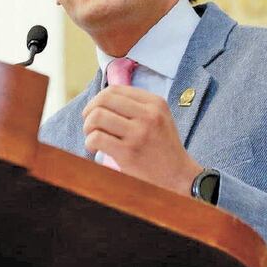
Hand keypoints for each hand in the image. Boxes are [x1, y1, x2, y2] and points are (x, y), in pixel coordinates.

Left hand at [82, 85, 202, 195]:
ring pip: (97, 117)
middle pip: (103, 100)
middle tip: (90, 125)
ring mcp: (138, 133)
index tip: (95, 112)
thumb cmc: (162, 147)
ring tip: (92, 137)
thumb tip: (100, 100)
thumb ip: (135, 106)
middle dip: (89, 111)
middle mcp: (148, 115)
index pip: (115, 89)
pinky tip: (95, 148)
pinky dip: (90, 143)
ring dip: (88, 127)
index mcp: (155, 103)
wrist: (178, 176)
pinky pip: (97, 138)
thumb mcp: (158, 118)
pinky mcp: (128, 152)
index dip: (98, 100)